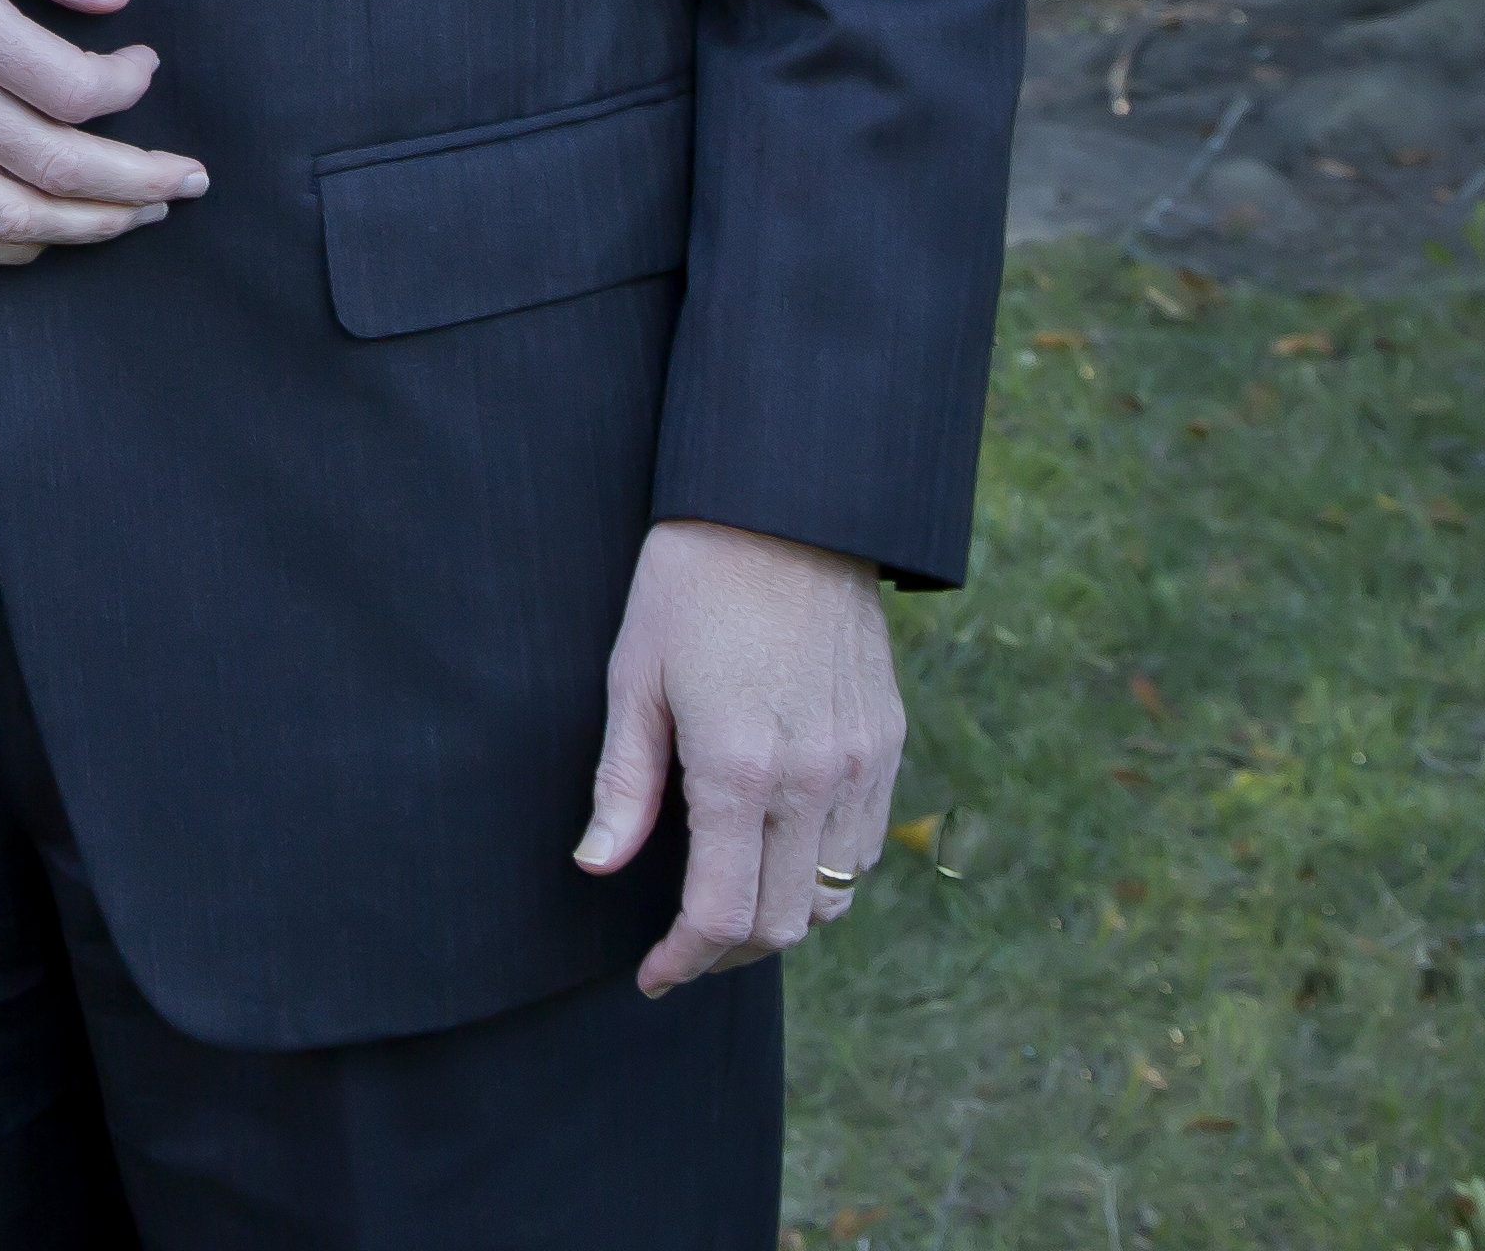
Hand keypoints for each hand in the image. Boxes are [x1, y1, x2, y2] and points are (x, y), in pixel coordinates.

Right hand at [0, 0, 208, 262]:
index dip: (126, 88)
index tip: (144, 67)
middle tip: (189, 179)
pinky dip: (12, 251)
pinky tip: (53, 233)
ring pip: (11, 217)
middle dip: (140, 180)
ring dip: (92, 226)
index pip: (64, 85)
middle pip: (53, 164)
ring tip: (142, 213)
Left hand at [573, 520, 903, 996]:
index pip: (721, 913)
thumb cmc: (692, 583)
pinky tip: (780, 849)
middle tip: (682, 949)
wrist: (788, 509)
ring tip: (730, 902)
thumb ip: (622, 781)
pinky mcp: (888, 742)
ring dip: (782, 916)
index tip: (653, 975)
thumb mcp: (634, 674)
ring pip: (835, 896)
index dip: (683, 960)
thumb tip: (597, 865)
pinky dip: (827, 871)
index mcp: (738, 768)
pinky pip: (867, 845)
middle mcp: (812, 780)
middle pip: (783, 922)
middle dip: (728, 953)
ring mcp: (860, 765)